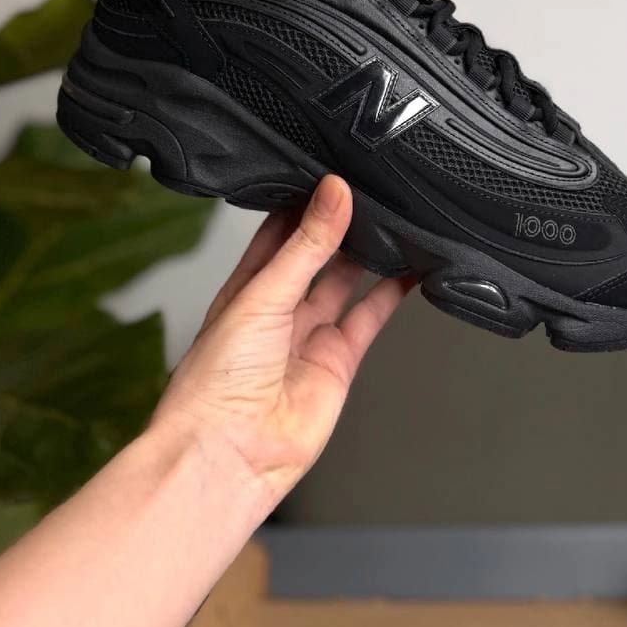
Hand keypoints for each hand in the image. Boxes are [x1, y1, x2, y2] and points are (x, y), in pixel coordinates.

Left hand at [150, 175, 415, 509]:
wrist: (230, 454)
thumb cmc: (215, 383)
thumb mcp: (262, 295)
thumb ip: (306, 245)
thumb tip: (332, 193)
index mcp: (245, 286)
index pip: (279, 231)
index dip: (305, 202)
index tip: (332, 172)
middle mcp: (277, 308)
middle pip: (317, 253)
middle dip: (341, 224)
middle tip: (369, 189)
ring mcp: (309, 334)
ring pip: (346, 281)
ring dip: (369, 253)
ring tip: (394, 218)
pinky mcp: (338, 360)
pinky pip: (369, 318)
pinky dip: (392, 294)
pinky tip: (410, 268)